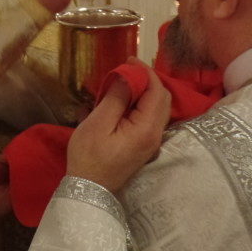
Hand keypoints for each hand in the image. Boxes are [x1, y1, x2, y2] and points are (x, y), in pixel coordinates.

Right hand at [66, 61, 170, 192]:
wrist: (90, 190)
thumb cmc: (89, 156)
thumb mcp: (98, 124)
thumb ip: (116, 98)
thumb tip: (127, 75)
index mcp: (146, 129)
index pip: (156, 91)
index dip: (145, 72)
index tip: (128, 60)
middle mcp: (156, 135)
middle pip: (162, 99)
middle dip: (148, 80)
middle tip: (126, 70)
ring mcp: (152, 142)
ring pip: (158, 108)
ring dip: (146, 92)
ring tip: (125, 82)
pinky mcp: (145, 146)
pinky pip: (151, 118)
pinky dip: (143, 104)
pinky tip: (126, 100)